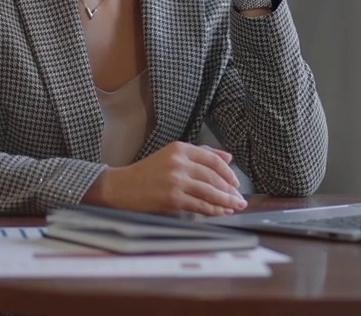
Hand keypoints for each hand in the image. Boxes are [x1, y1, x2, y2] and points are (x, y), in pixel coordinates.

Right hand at [82, 142, 247, 215]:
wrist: (121, 187)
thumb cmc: (146, 174)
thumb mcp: (171, 157)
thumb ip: (200, 154)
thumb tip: (228, 157)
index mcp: (179, 148)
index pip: (212, 159)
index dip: (228, 172)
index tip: (235, 183)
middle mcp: (178, 162)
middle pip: (213, 176)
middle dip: (230, 189)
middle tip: (240, 199)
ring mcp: (175, 180)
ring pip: (209, 191)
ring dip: (225, 201)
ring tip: (235, 206)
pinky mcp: (172, 198)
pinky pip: (199, 205)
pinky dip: (213, 210)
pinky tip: (220, 212)